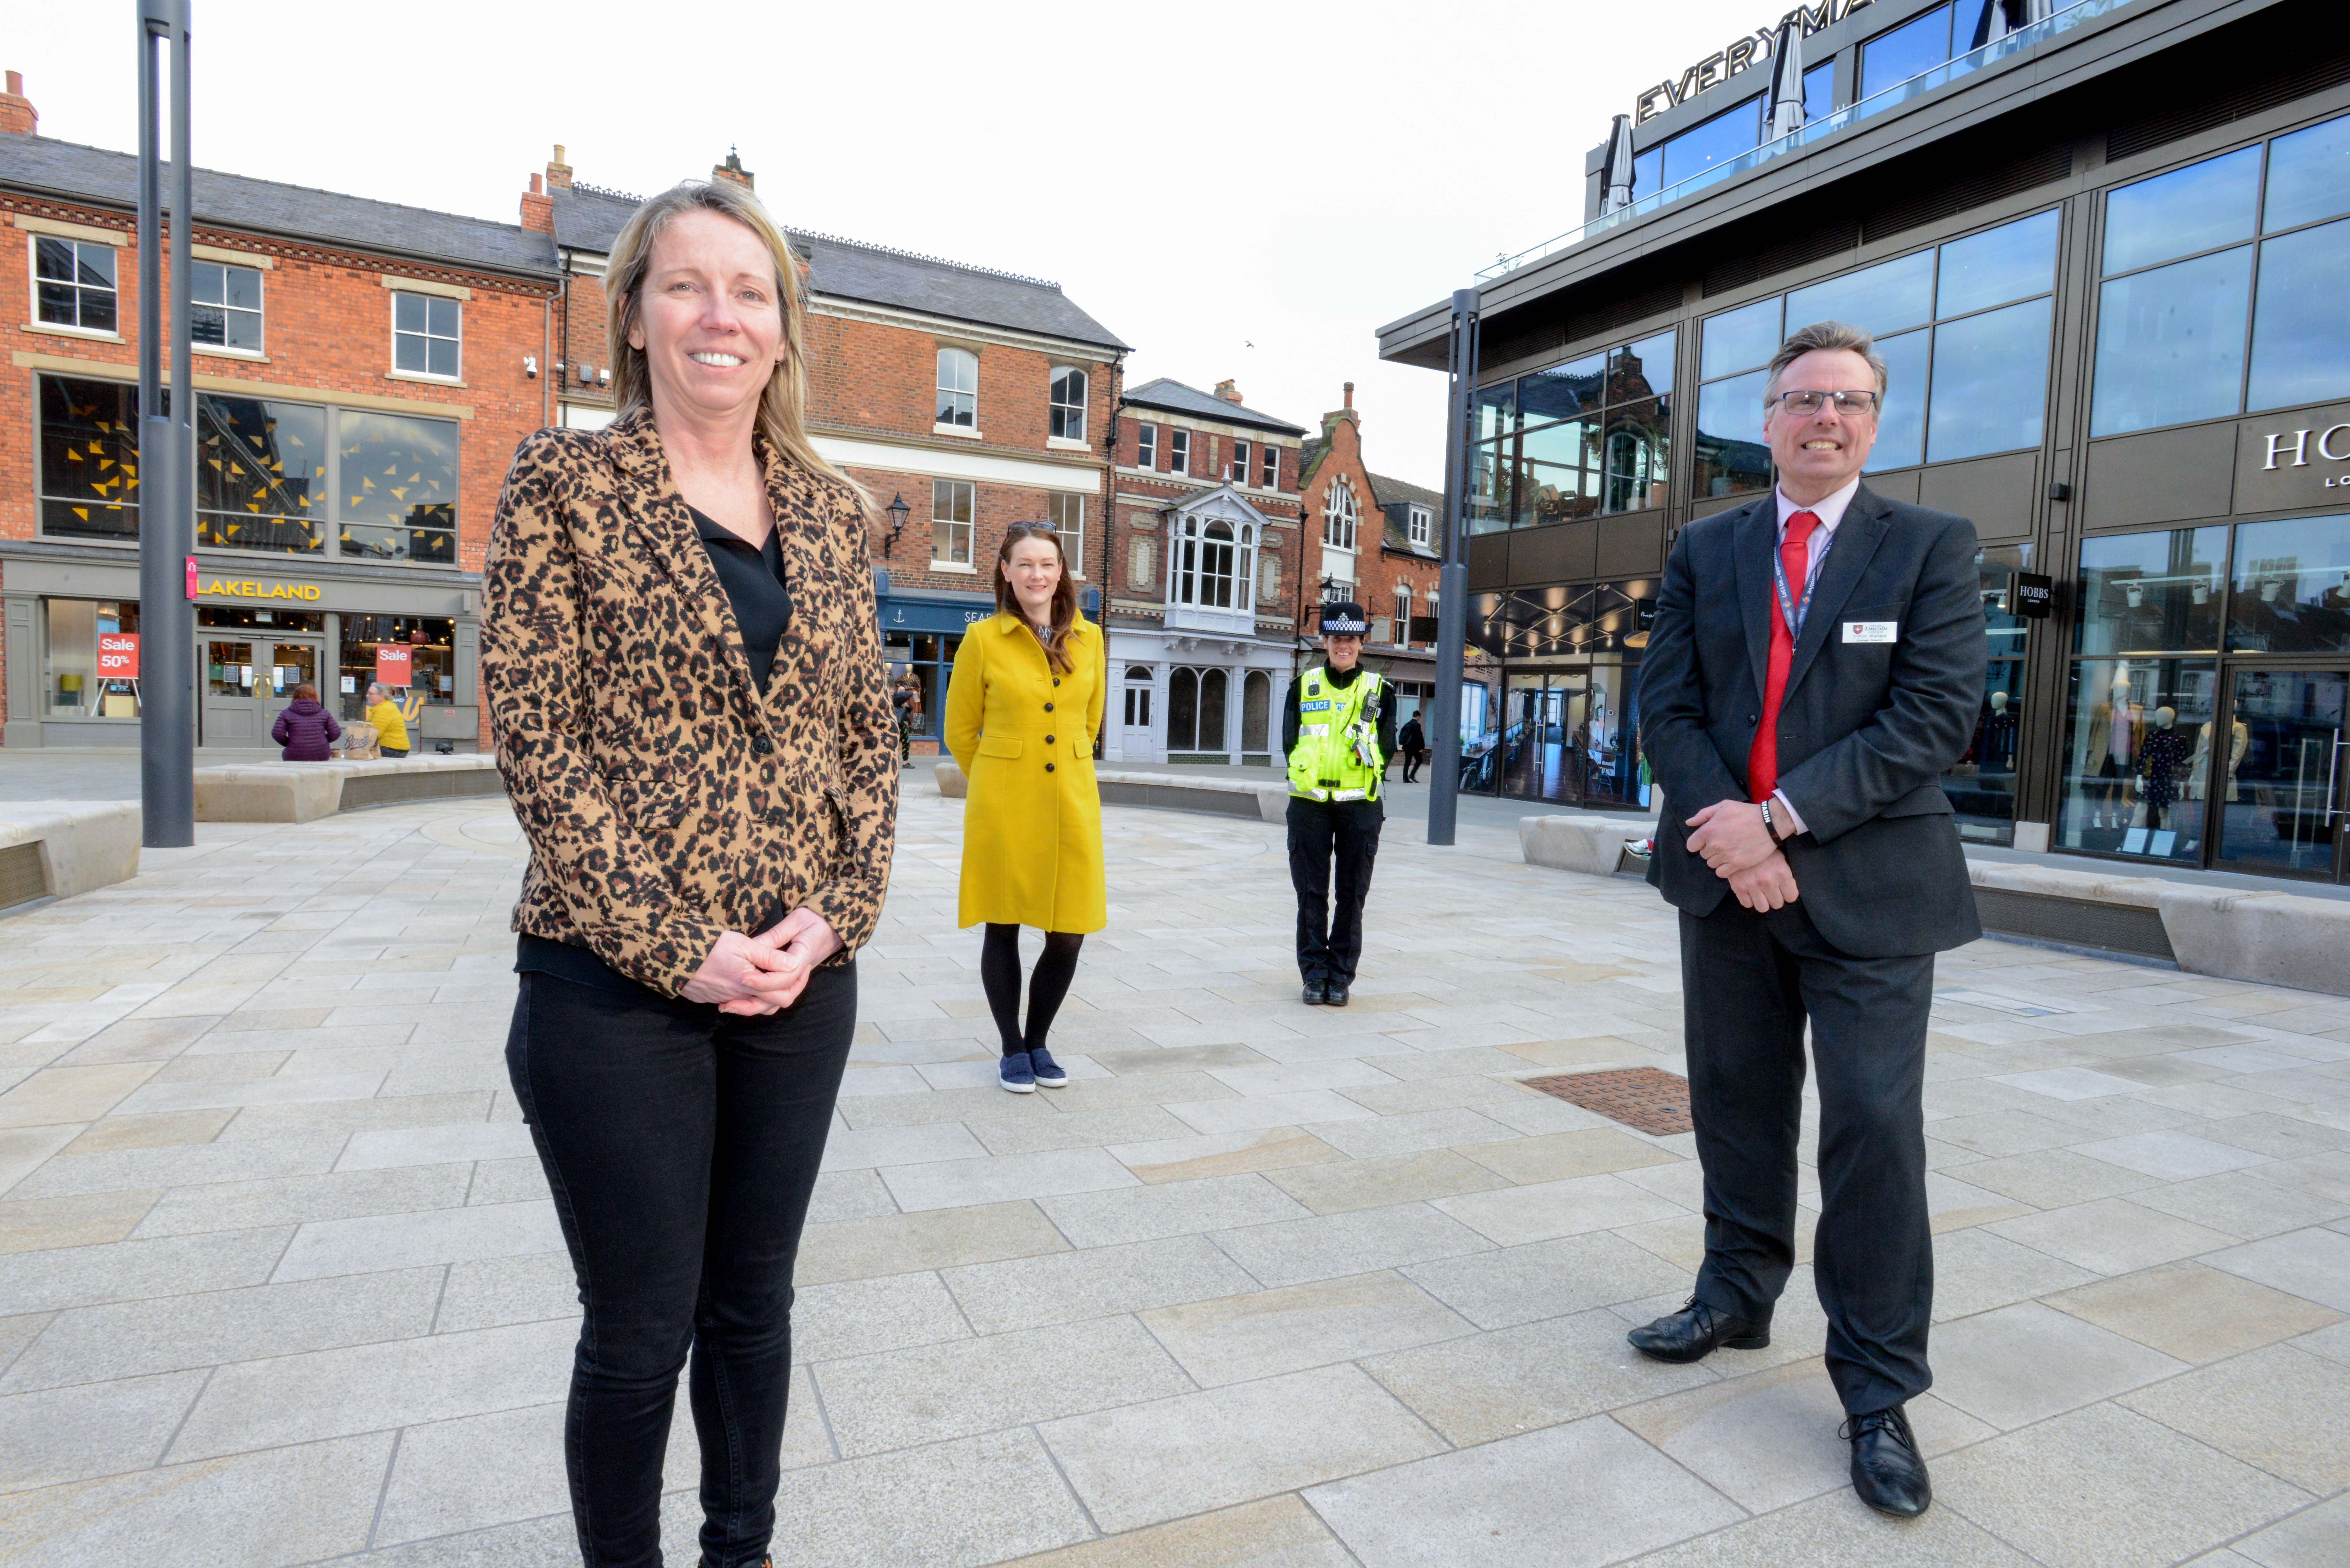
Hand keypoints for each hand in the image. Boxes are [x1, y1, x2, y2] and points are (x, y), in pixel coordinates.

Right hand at [680, 929, 799, 1014]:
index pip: (782, 996)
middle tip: (790, 977)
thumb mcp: (743, 945)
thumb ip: (769, 956)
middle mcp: (738, 998)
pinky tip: (743, 980)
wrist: (673, 955)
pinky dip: (742, 996)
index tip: (802, 969)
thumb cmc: (710, 947)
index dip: (796, 984)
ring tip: (768, 978)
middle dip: (782, 993)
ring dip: (761, 996)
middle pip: (768, 1005)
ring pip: (751, 1006)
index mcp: (749, 985)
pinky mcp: (710, 999)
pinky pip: (733, 1002)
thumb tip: (794, 964)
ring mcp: (722, 1000)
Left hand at [725, 906, 842, 1013]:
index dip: (764, 981)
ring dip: (755, 1006)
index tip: (743, 978)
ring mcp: (797, 980)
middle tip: (731, 999)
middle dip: (757, 999)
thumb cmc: (814, 921)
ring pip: (778, 1002)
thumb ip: (775, 936)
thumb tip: (752, 947)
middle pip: (782, 997)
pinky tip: (739, 999)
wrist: (831, 928)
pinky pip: (776, 999)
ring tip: (729, 1004)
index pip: (785, 977)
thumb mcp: (796, 920)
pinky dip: (758, 1002)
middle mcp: (802, 974)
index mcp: (804, 957)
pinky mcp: (791, 982)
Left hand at [1685, 800, 1777, 875]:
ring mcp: (1725, 856)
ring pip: (1712, 864)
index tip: (1706, 841)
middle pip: (1703, 855)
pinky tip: (1731, 861)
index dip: (1698, 843)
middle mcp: (1714, 844)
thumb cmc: (1746, 813)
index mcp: (1708, 830)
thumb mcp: (1723, 806)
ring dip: (1717, 859)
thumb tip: (1689, 823)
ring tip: (1728, 852)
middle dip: (1710, 850)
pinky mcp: (1737, 864)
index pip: (1691, 845)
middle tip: (1722, 844)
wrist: (1769, 823)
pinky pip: (1721, 873)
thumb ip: (1704, 815)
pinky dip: (1724, 869)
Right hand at [1724, 849, 1799, 910]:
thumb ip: (1785, 877)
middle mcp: (1768, 881)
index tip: (1784, 891)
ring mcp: (1752, 885)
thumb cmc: (1764, 852)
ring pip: (1762, 908)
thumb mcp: (1780, 860)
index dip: (1788, 894)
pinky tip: (1750, 891)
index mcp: (1782, 873)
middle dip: (1775, 898)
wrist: (1741, 842)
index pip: (1791, 897)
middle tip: (1771, 891)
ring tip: (1761, 893)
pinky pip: (1747, 904)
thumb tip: (1788, 893)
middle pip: (1777, 904)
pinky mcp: (1738, 887)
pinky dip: (1749, 900)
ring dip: (1763, 902)